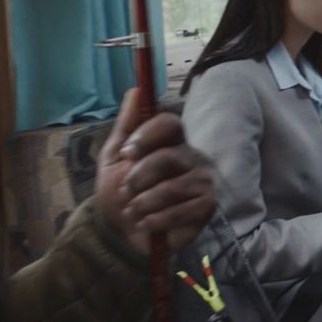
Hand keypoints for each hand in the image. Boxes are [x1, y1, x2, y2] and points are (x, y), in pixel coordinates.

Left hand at [96, 89, 215, 252]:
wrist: (123, 232)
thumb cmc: (120, 192)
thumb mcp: (114, 158)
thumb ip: (126, 125)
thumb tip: (136, 90)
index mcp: (171, 141)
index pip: (169, 123)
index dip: (147, 135)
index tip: (127, 154)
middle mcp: (191, 156)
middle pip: (168, 156)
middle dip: (139, 178)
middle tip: (125, 192)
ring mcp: (202, 181)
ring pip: (171, 187)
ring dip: (143, 203)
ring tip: (133, 212)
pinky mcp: (207, 206)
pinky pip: (180, 210)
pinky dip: (156, 220)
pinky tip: (146, 224)